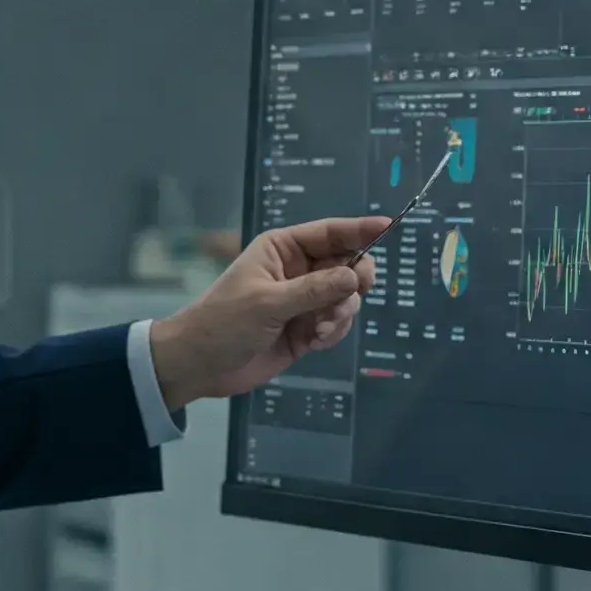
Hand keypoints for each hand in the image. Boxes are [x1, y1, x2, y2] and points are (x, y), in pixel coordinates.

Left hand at [147, 214, 386, 407]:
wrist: (202, 365)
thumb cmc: (224, 322)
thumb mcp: (267, 303)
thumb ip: (313, 290)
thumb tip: (354, 277)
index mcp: (282, 249)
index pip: (329, 232)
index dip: (359, 229)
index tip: (388, 226)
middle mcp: (297, 270)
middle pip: (347, 264)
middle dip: (354, 281)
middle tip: (353, 293)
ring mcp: (304, 301)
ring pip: (346, 297)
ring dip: (342, 313)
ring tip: (320, 329)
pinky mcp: (307, 329)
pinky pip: (337, 323)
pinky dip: (334, 332)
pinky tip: (315, 342)